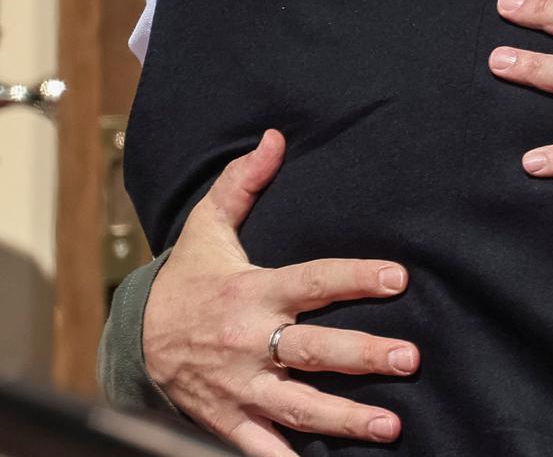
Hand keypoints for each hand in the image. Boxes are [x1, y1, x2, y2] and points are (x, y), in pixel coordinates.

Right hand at [142, 130, 419, 455]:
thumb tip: (274, 138)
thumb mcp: (207, 227)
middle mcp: (250, 341)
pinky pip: (262, 447)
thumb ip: (243, 183)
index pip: (314, 281)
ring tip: (390, 426)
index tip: (399, 278)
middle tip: (408, 359)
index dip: (357, 277)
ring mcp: (241, 386)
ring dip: (344, 418)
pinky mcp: (229, 419)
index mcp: (254, 293)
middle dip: (362, 356)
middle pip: (313, 350)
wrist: (132, 339)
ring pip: (298, 405)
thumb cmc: (187, 280)